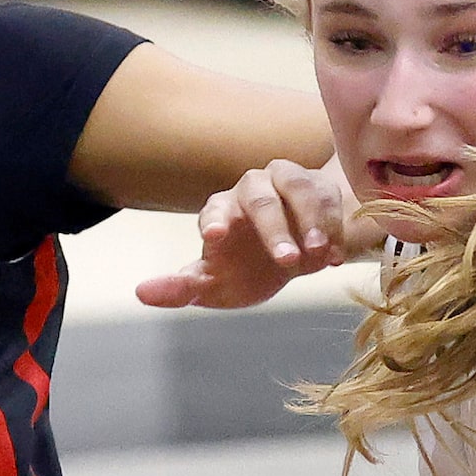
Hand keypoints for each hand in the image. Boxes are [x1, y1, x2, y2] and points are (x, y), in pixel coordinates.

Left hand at [136, 160, 359, 310]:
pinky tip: (335, 257)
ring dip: (308, 220)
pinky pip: (329, 197)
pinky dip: (335, 225)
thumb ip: (181, 290)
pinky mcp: (321, 187)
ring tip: (317, 254)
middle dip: (272, 228)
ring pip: (296, 187)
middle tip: (286, 261)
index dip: (214, 220)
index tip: (215, 238)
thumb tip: (140, 293)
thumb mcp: (216, 286)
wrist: (299, 256)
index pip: (213, 208)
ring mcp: (287, 183)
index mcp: (220, 210)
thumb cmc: (248, 270)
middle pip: (259, 197)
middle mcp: (251, 189)